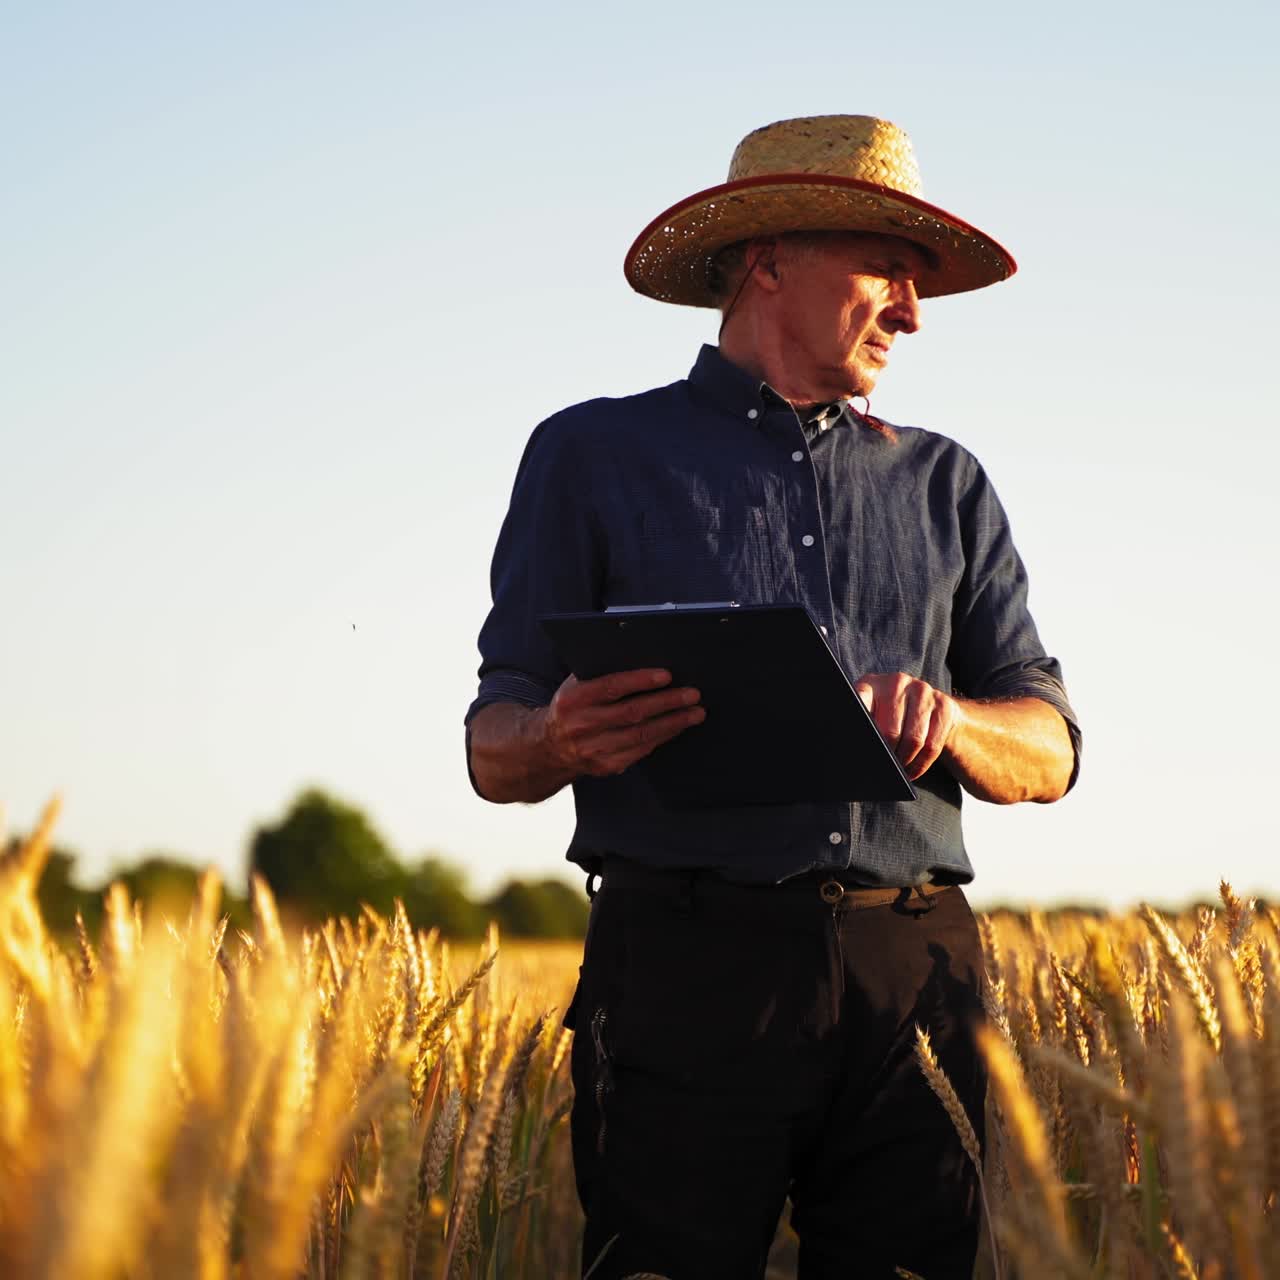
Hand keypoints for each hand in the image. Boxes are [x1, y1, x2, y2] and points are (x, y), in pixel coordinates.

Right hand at [541, 668, 704, 778]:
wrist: (549, 747)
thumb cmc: (571, 707)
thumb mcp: (575, 685)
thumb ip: (600, 673)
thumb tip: (644, 657)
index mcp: (573, 699)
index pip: (611, 687)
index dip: (641, 681)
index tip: (667, 675)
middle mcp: (581, 725)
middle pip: (632, 713)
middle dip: (667, 702)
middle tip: (692, 694)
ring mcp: (594, 749)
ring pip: (641, 735)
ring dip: (673, 722)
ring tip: (695, 712)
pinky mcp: (606, 765)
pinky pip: (641, 751)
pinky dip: (663, 737)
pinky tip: (677, 726)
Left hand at [853, 672, 959, 780]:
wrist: (929, 705)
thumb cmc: (889, 715)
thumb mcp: (871, 713)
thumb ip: (861, 726)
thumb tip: (845, 755)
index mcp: (871, 684)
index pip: (859, 701)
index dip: (860, 725)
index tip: (861, 746)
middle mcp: (896, 682)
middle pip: (890, 732)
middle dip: (886, 755)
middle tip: (883, 767)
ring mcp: (922, 691)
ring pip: (914, 740)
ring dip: (904, 761)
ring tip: (897, 769)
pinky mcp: (943, 705)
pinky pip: (932, 745)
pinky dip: (920, 764)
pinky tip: (911, 770)